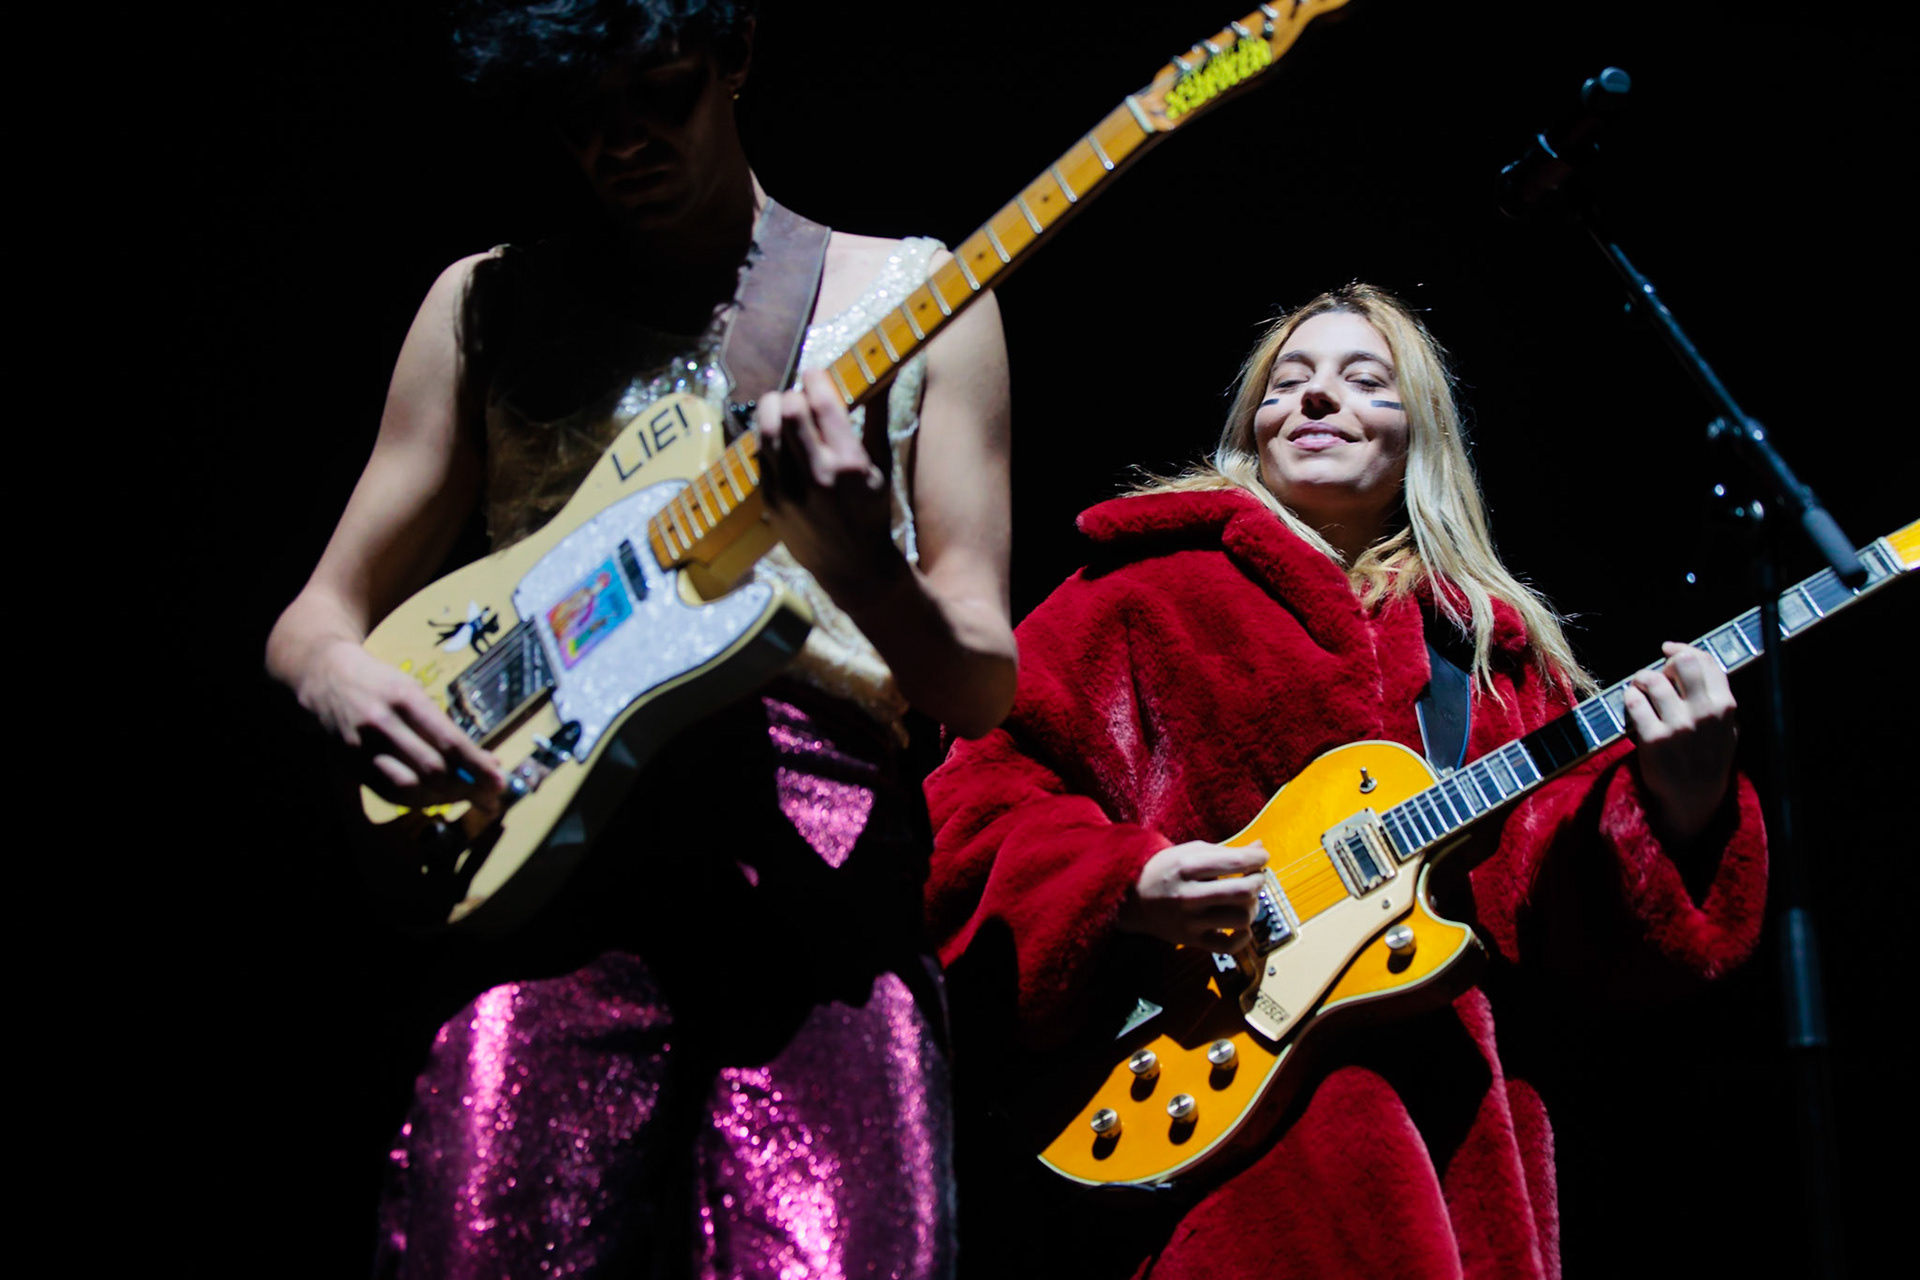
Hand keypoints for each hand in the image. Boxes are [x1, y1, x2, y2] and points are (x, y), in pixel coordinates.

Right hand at [298, 639, 505, 808]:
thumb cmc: (380, 683)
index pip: (448, 741)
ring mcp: (362, 748)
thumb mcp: (414, 691)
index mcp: (405, 698)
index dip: (477, 767)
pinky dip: (417, 802)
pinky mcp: (350, 765)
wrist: (322, 676)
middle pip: (431, 770)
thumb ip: (444, 727)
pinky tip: (436, 799)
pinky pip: (388, 794)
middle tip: (489, 798)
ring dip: (444, 799)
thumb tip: (484, 762)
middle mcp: (382, 724)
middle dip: (466, 789)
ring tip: (466, 798)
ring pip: (409, 788)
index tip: (499, 782)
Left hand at [755, 370, 904, 606]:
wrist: (852, 567)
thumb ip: (877, 419)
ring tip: (781, 407)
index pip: (823, 404)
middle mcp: (818, 477)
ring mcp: (790, 492)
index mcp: (850, 465)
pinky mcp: (771, 503)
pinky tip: (777, 437)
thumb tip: (884, 377)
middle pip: (789, 412)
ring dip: (771, 411)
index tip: (815, 374)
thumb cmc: (872, 513)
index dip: (815, 379)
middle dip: (791, 394)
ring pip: (766, 431)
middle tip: (797, 394)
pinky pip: (761, 457)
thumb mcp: (881, 467)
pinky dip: (767, 439)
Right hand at [1117, 841, 1269, 948]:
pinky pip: (1228, 947)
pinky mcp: (1191, 941)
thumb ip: (1225, 851)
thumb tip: (1259, 847)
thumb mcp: (1189, 852)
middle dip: (1259, 881)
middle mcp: (1188, 895)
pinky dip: (1243, 937)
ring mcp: (1189, 921)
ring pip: (1240, 918)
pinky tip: (1241, 926)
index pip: (1235, 862)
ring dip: (1252, 907)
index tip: (1262, 857)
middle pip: (1243, 891)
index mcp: (1187, 866)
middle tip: (1257, 877)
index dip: (1258, 858)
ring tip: (1247, 900)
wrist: (1132, 899)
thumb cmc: (1165, 870)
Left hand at [1623, 641, 1737, 843]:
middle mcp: (1705, 713)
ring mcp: (1679, 726)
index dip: (1683, 650)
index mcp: (1725, 706)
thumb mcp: (1726, 730)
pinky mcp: (1654, 739)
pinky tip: (1632, 709)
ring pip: (1651, 679)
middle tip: (1656, 677)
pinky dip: (1628, 700)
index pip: (1706, 661)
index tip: (1668, 650)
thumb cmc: (1707, 762)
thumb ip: (1717, 698)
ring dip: (1640, 681)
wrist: (1693, 802)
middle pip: (1682, 662)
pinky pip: (1633, 702)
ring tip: (1638, 693)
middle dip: (1664, 664)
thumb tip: (1695, 660)